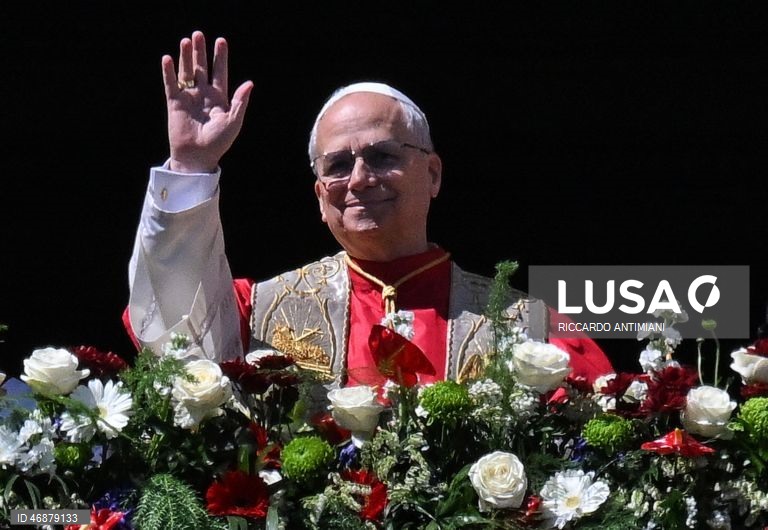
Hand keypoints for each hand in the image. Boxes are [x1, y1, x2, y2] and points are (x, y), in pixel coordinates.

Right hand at [162, 31, 252, 172]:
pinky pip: (171, 84)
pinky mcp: (175, 103)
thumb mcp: (233, 121)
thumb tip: (250, 83)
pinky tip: (168, 58)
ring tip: (186, 40)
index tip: (221, 41)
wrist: (198, 157)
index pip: (220, 73)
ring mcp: (189, 97)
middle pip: (202, 68)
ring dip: (186, 57)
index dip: (220, 58)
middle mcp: (203, 95)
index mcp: (219, 98)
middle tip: (199, 34)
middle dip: (201, 52)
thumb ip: (240, 102)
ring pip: (187, 72)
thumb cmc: (218, 142)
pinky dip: (169, 72)